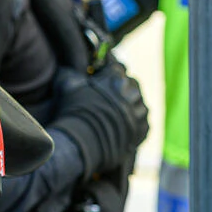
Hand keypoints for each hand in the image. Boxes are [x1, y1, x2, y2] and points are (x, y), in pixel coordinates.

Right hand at [50, 62, 148, 176]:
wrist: (84, 144)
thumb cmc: (74, 113)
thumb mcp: (66, 86)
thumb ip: (71, 73)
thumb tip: (67, 69)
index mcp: (116, 78)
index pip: (117, 68)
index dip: (107, 74)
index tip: (100, 81)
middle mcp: (133, 92)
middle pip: (131, 85)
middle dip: (120, 90)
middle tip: (107, 101)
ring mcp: (140, 111)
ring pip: (138, 103)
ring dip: (129, 107)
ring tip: (113, 117)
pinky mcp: (144, 129)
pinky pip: (142, 122)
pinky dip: (133, 124)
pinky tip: (119, 128)